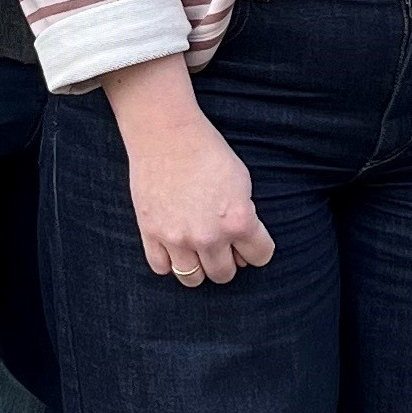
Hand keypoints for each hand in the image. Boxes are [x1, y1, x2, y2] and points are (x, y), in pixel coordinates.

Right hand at [102, 57, 274, 287]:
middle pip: (225, 274)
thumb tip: (242, 246)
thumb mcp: (242, 181)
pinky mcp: (151, 233)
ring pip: (193, 279)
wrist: (166, 133)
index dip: (258, 247)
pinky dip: (170, 261)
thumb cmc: (207, 151)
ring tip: (198, 249)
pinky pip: (162, 268)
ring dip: (199, 267)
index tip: (251, 241)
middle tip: (223, 243)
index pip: (261, 257)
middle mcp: (209, 236)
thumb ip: (245, 217)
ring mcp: (177, 238)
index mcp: (239, 221)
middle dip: (228, 260)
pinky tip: (175, 246)